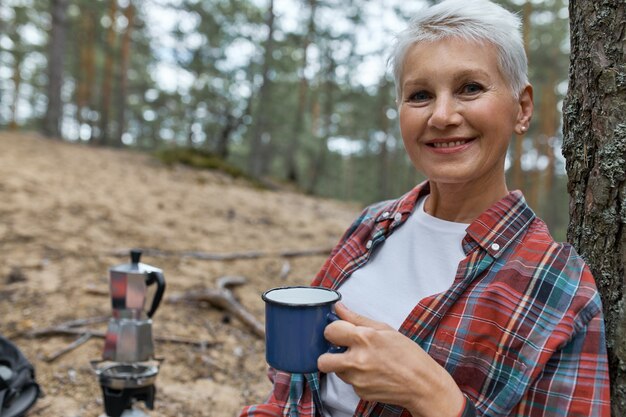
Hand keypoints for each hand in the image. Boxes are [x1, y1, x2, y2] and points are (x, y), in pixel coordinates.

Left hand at [317, 303, 464, 416]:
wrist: (422, 385)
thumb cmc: (408, 355)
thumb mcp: (385, 329)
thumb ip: (357, 318)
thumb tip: (338, 308)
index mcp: (364, 339)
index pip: (330, 331)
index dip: (333, 330)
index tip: (340, 331)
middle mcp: (357, 361)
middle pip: (322, 360)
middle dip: (328, 354)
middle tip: (341, 350)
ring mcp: (358, 380)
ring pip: (336, 371)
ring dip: (343, 365)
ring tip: (363, 361)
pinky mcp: (360, 393)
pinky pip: (349, 382)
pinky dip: (356, 377)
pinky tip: (372, 372)